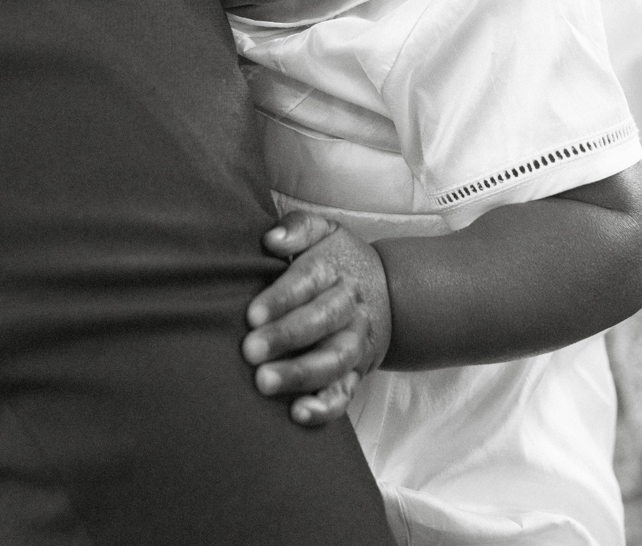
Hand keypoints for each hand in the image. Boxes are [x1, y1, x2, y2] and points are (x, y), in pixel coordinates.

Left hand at [243, 210, 390, 426]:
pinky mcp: (357, 373)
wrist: (392, 291)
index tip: (252, 314)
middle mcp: (348, 307)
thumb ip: (297, 228)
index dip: (281, 298)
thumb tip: (271, 240)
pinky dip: (324, 408)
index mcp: (334, 270)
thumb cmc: (338, 259)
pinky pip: (345, 393)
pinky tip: (298, 413)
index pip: (308, 281)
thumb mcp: (325, 230)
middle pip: (321, 322)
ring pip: (334, 361)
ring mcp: (355, 343)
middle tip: (249, 350)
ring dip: (300, 374)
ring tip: (264, 382)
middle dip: (285, 337)